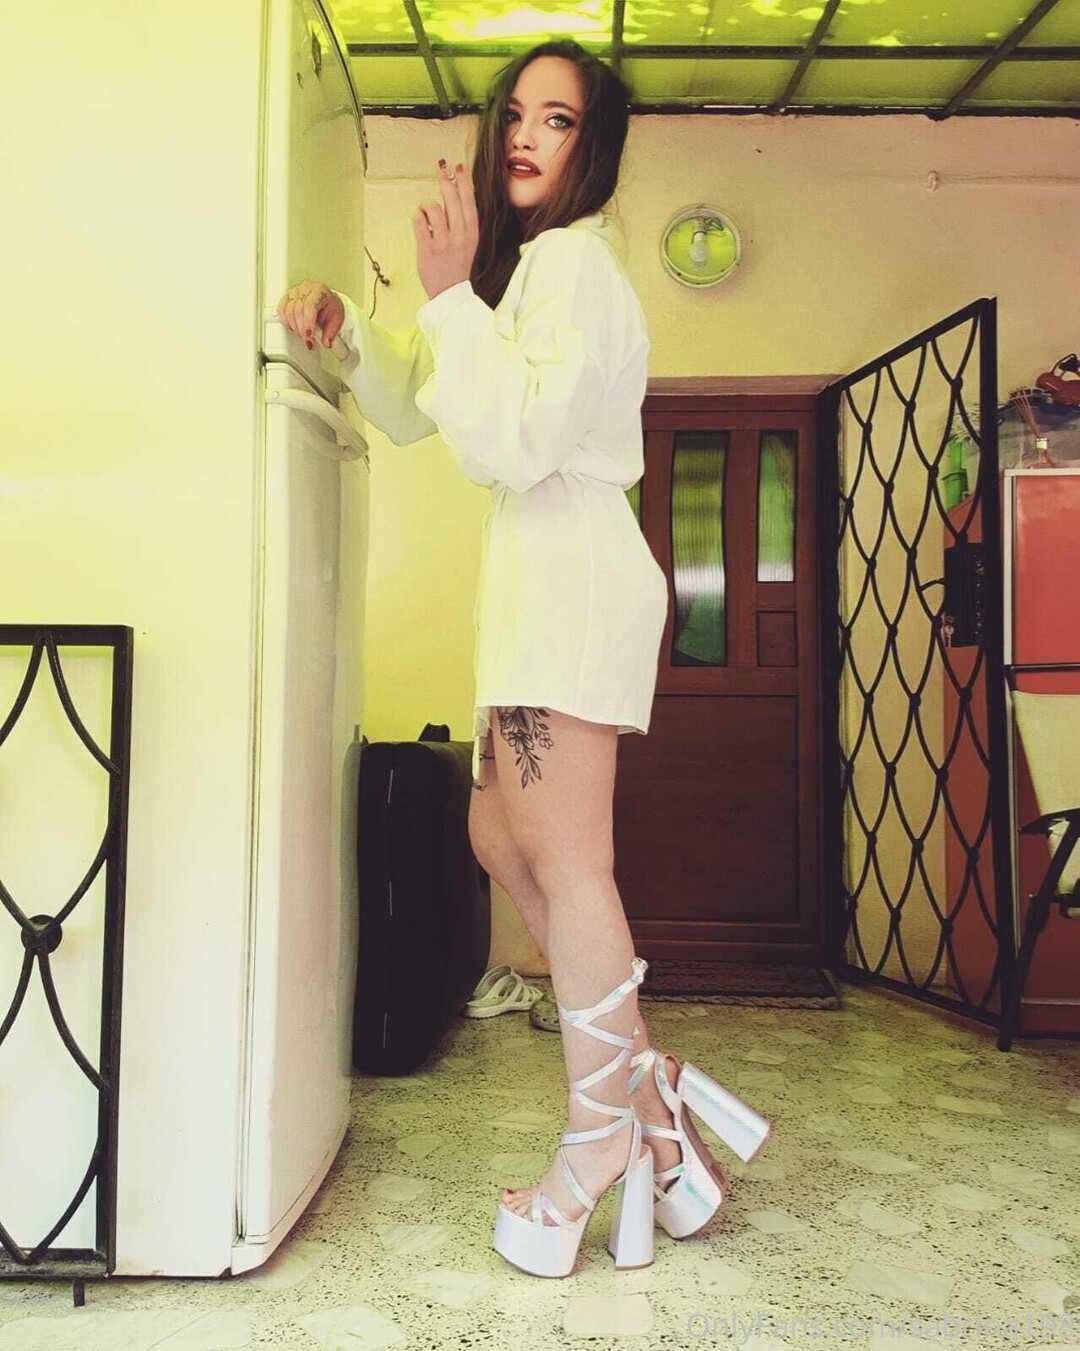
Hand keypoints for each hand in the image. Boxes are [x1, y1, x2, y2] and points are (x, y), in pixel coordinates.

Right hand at [276, 281, 344, 349]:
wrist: (326, 303)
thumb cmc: (331, 309)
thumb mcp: (336, 321)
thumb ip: (330, 333)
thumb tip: (326, 343)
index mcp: (319, 290)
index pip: (310, 306)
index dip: (308, 322)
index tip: (309, 336)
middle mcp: (305, 288)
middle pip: (298, 310)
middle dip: (301, 329)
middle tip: (307, 340)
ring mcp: (295, 292)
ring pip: (288, 311)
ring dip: (294, 327)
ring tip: (302, 334)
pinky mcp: (287, 297)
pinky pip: (281, 310)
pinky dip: (286, 321)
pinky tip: (293, 327)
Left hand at [413, 159, 478, 301]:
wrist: (450, 294)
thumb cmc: (457, 265)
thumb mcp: (468, 241)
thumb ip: (463, 219)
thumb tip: (456, 190)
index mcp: (471, 233)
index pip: (469, 201)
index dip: (465, 182)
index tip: (459, 166)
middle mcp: (459, 236)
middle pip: (452, 200)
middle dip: (446, 180)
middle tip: (441, 167)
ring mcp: (443, 243)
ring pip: (433, 208)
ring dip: (427, 206)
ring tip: (427, 213)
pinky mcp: (427, 250)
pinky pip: (419, 222)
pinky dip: (417, 217)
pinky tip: (420, 221)